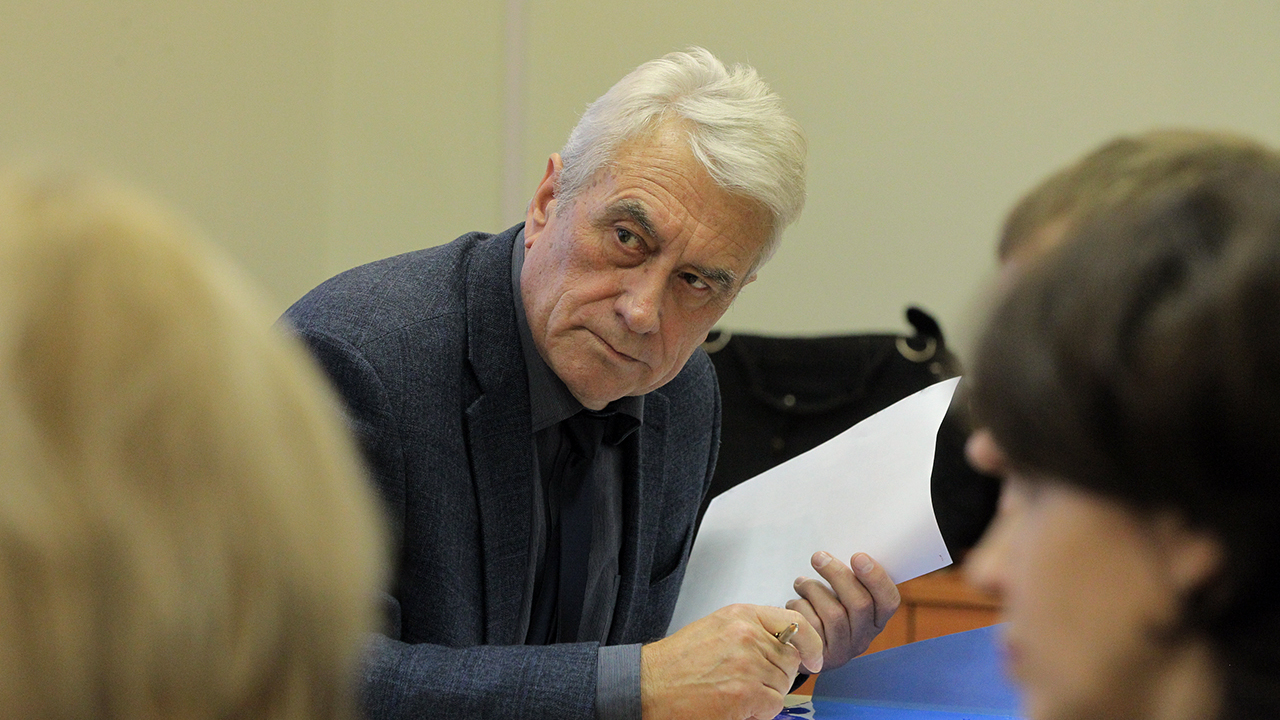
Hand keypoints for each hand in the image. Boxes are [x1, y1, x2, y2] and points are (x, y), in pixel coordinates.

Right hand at [640, 604, 822, 719]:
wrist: (651, 685)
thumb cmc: (678, 661)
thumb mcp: (718, 628)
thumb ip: (752, 631)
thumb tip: (783, 644)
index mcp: (742, 615)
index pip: (796, 624)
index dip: (811, 644)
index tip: (814, 657)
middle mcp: (748, 635)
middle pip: (792, 659)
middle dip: (779, 675)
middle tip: (753, 682)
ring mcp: (749, 664)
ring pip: (783, 685)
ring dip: (766, 695)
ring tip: (737, 693)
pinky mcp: (746, 693)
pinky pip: (773, 706)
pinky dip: (759, 712)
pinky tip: (736, 706)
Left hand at [787, 551, 899, 671]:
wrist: (796, 644)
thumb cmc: (821, 609)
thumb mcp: (839, 596)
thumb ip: (846, 579)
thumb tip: (841, 553)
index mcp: (875, 618)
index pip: (889, 600)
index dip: (876, 578)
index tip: (857, 556)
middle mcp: (864, 637)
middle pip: (860, 604)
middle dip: (838, 575)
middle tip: (818, 557)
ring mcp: (843, 650)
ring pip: (834, 614)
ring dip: (814, 589)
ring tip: (801, 583)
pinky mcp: (819, 656)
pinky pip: (812, 626)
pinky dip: (800, 606)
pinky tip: (795, 602)